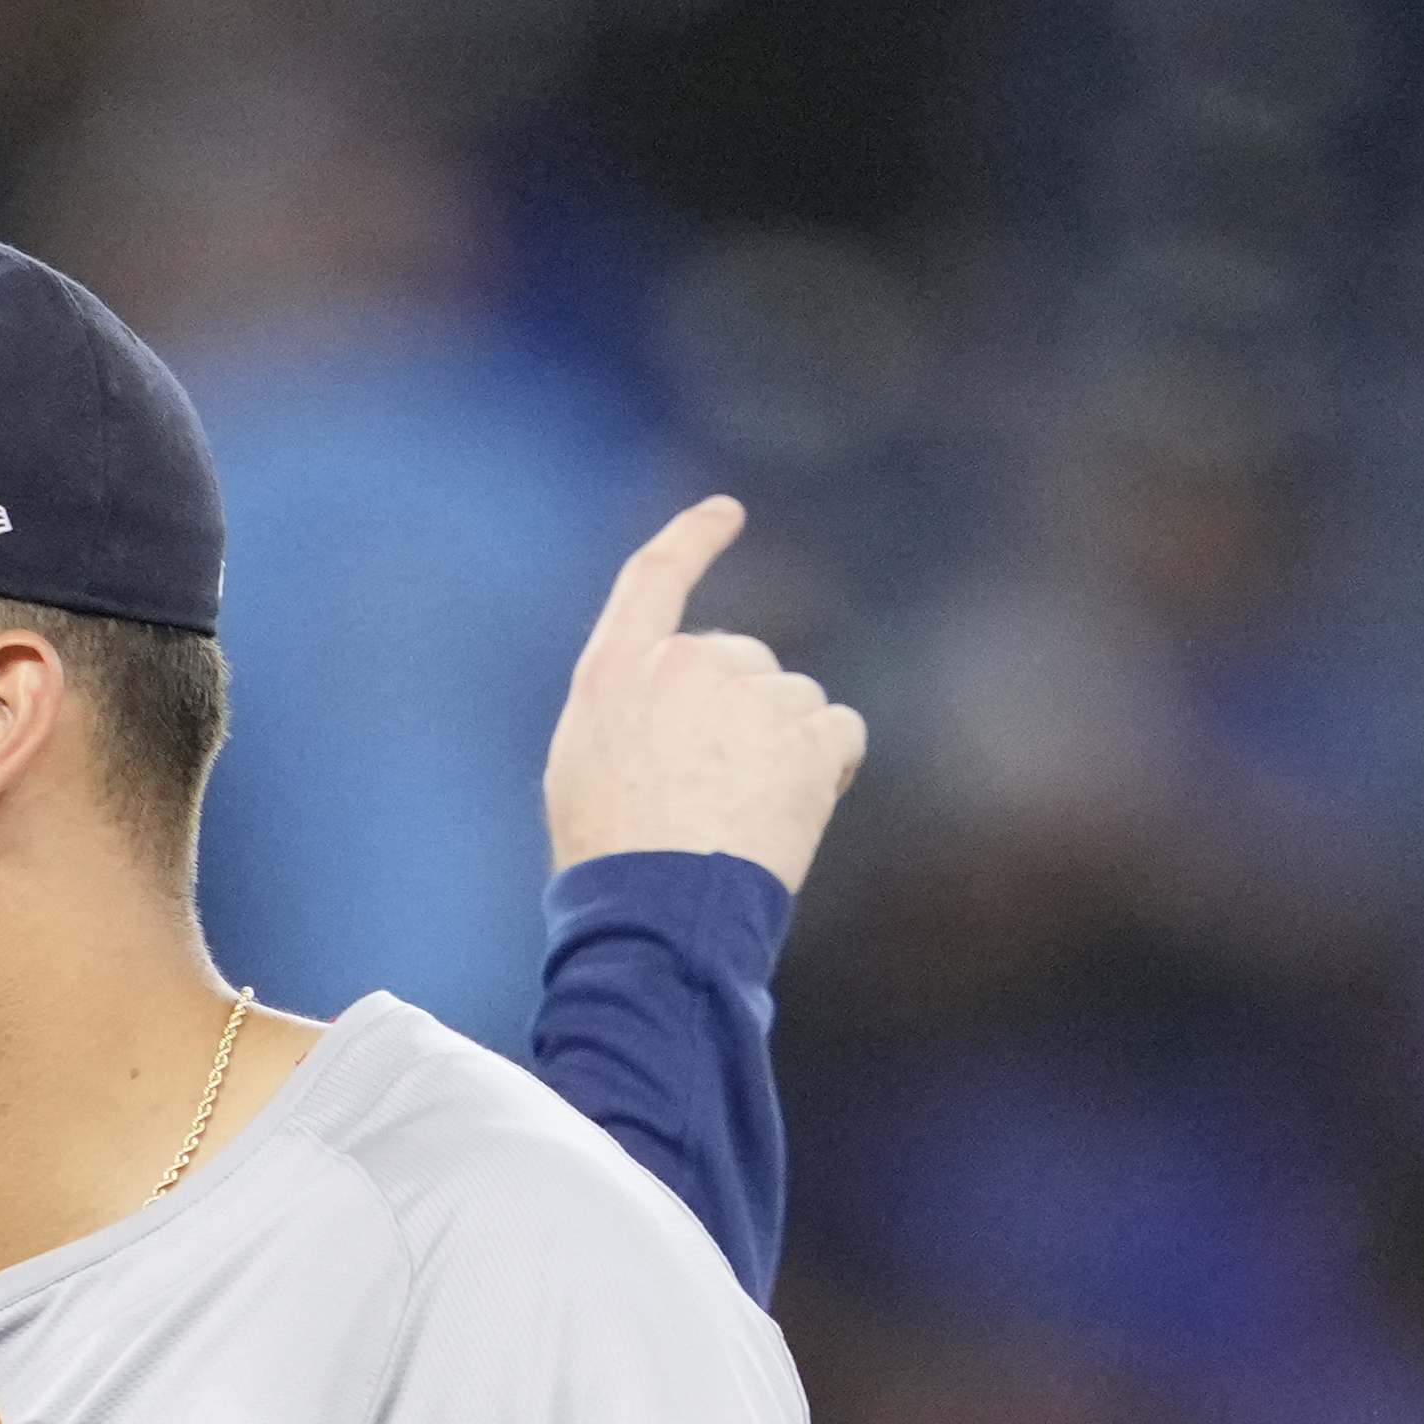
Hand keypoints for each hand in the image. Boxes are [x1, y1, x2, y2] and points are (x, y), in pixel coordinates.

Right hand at [543, 496, 866, 890]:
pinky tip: (790, 812)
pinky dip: (828, 767)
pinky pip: (839, 732)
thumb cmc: (610, 855)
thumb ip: (630, 707)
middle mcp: (686, 665)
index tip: (726, 513)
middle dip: (742, 711)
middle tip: (715, 790)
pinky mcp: (809, 735)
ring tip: (744, 814)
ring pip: (794, 700)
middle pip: (742, 660)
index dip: (692, 538)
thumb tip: (678, 697)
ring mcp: (752, 696)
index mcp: (617, 672)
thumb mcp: (584, 765)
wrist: (657, 910)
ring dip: (784, 747)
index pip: (655, 578)